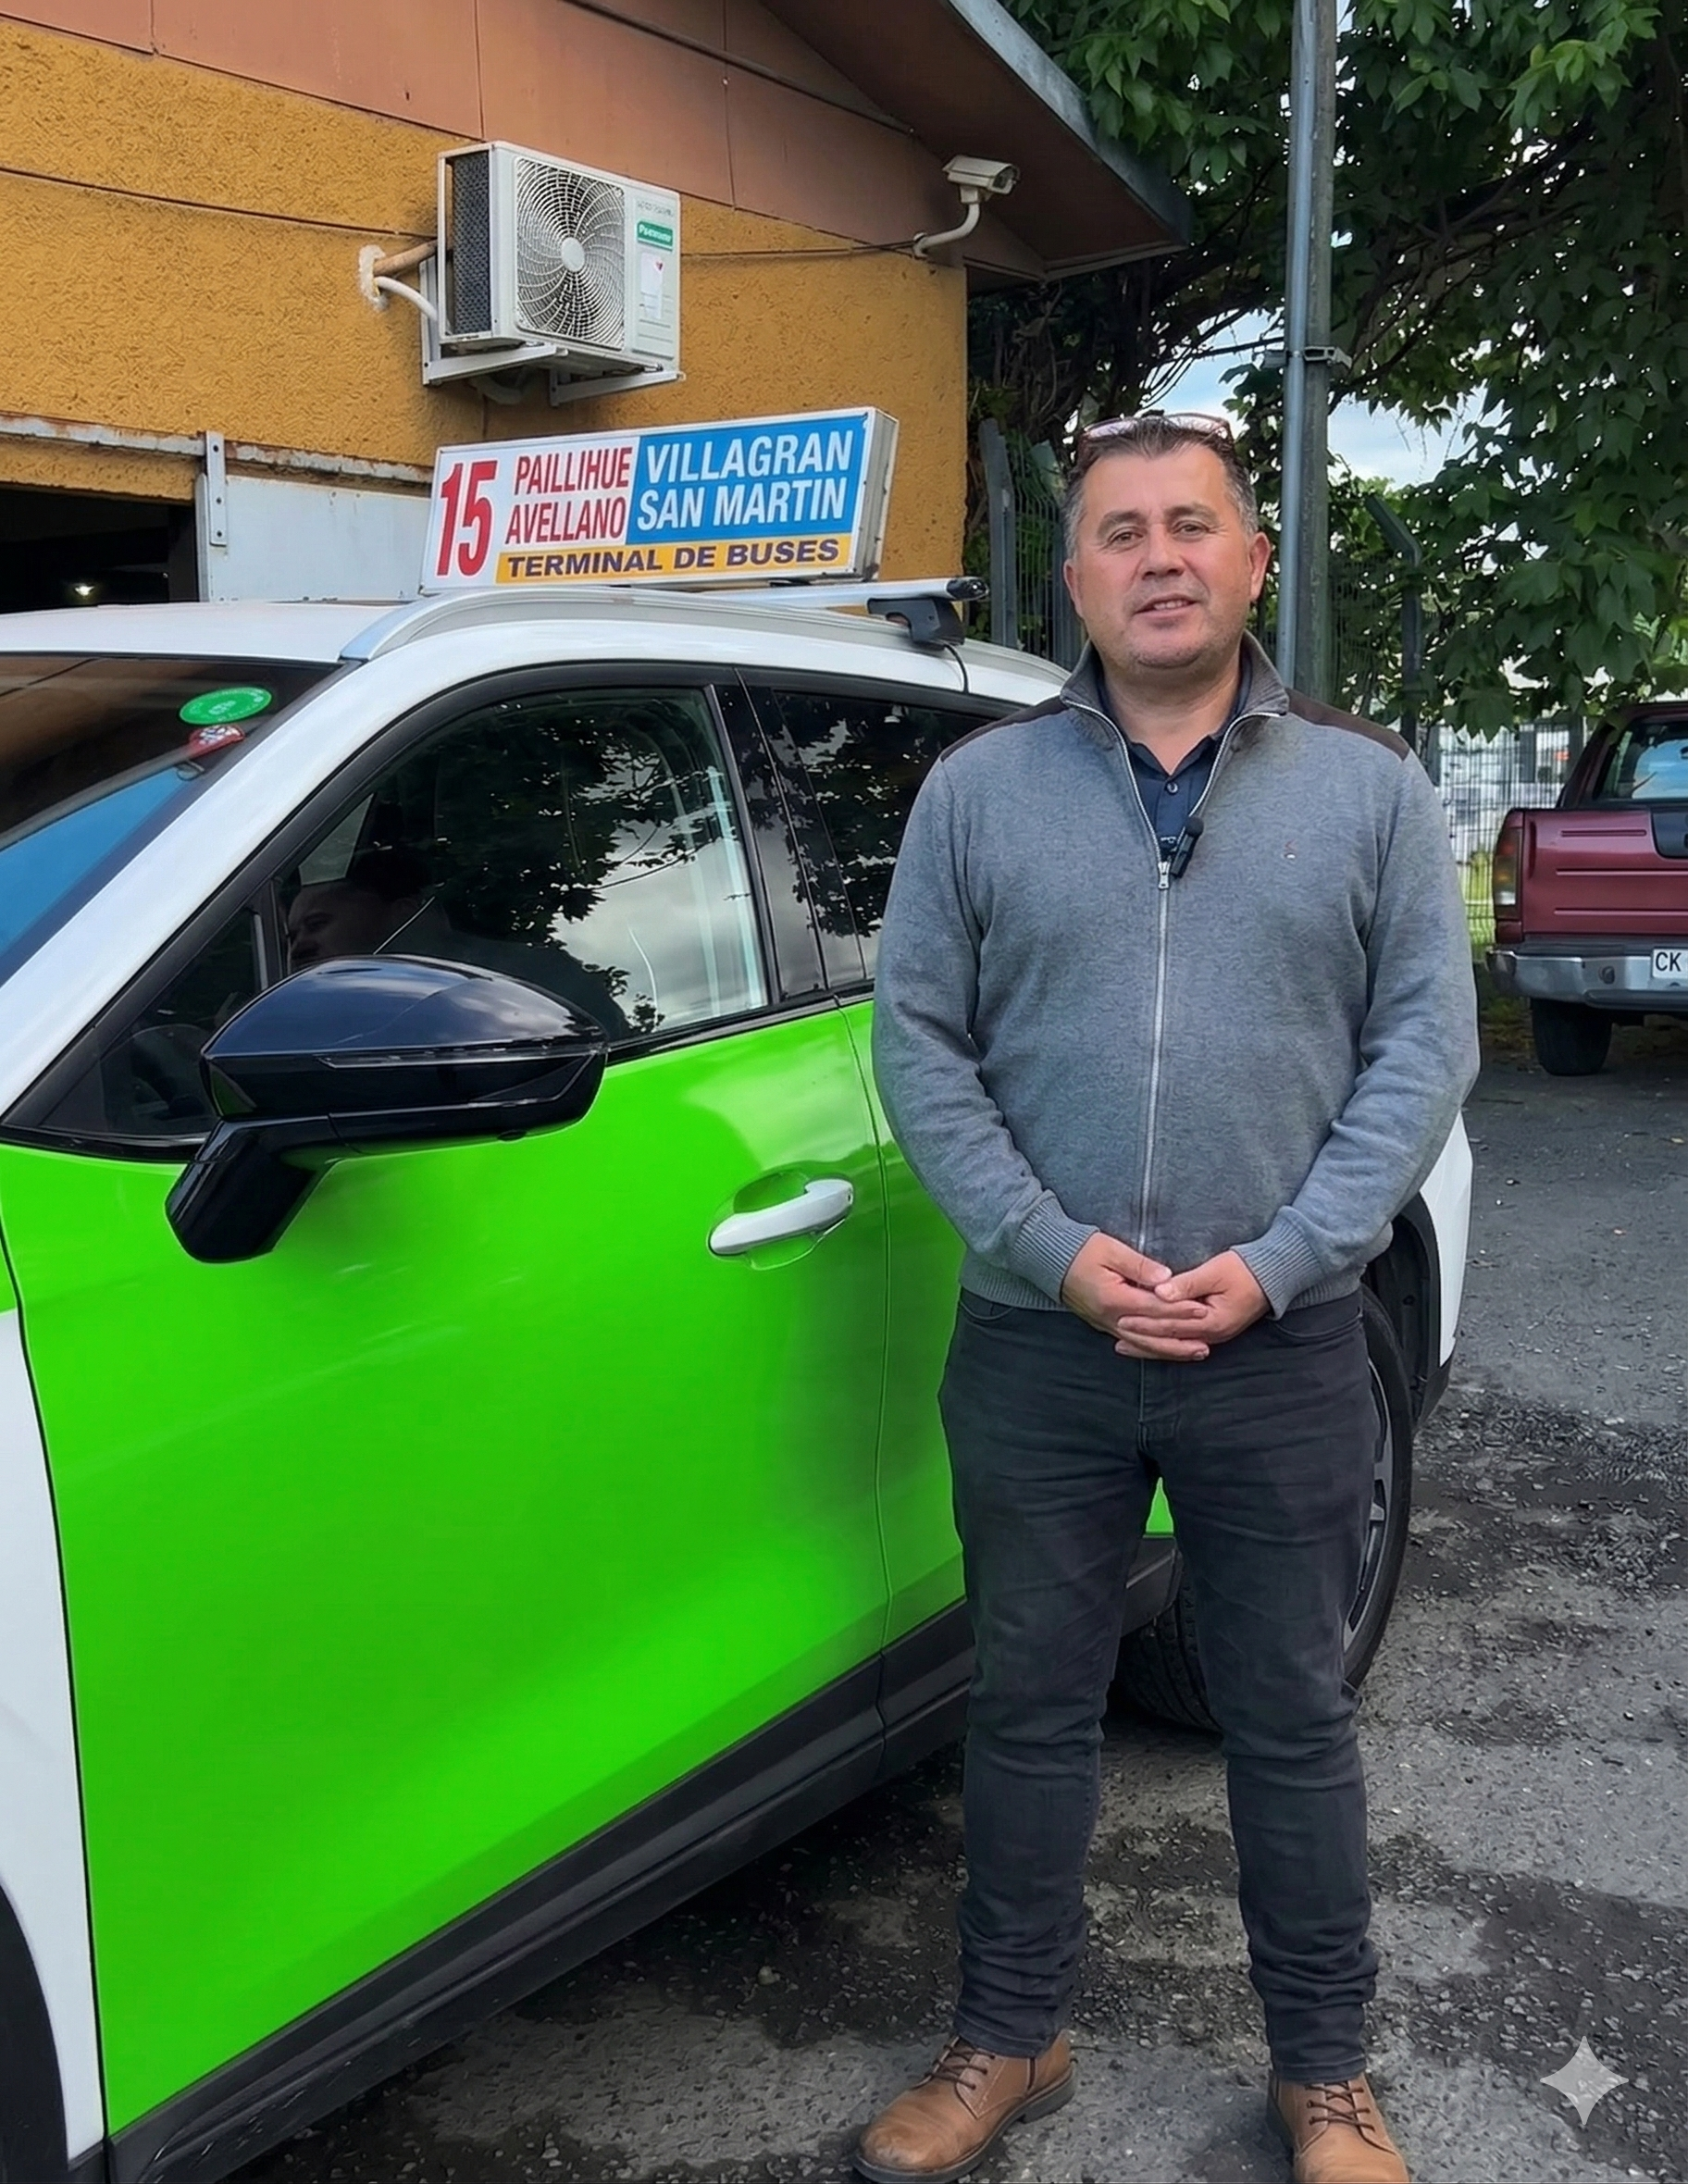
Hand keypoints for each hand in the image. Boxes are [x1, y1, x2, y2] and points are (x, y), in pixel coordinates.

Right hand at [1062, 1233, 1212, 1360]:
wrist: (1050, 1261)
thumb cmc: (1082, 1251)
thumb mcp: (1111, 1250)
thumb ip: (1139, 1266)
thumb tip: (1166, 1278)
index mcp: (1114, 1299)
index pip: (1154, 1308)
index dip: (1180, 1310)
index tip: (1203, 1310)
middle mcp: (1110, 1318)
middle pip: (1151, 1335)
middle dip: (1180, 1339)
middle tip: (1205, 1344)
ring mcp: (1106, 1324)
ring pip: (1143, 1344)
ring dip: (1169, 1350)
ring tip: (1194, 1352)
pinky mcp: (1103, 1325)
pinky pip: (1133, 1342)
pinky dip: (1152, 1348)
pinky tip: (1166, 1351)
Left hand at [1117, 1249, 1267, 1357]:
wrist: (1274, 1275)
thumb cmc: (1245, 1269)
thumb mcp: (1215, 1271)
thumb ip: (1187, 1284)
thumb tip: (1160, 1292)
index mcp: (1214, 1321)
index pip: (1172, 1325)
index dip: (1146, 1323)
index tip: (1123, 1319)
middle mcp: (1213, 1334)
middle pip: (1171, 1339)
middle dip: (1143, 1338)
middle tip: (1116, 1335)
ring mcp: (1215, 1335)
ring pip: (1176, 1344)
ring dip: (1150, 1345)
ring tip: (1124, 1345)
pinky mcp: (1214, 1330)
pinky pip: (1184, 1340)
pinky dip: (1165, 1341)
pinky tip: (1149, 1343)